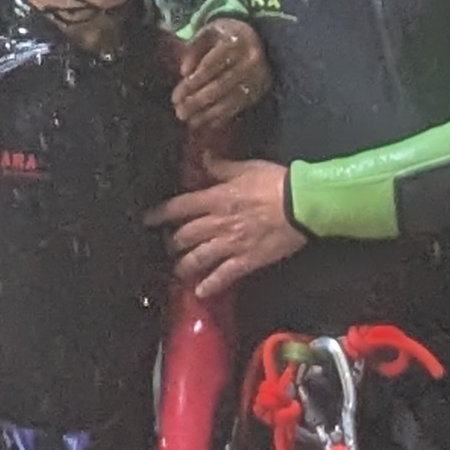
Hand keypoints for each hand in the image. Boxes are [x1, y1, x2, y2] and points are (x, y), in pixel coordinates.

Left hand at [151, 156, 306, 308]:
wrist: (302, 205)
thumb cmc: (276, 183)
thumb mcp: (247, 168)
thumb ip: (221, 166)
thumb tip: (203, 157)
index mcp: (216, 199)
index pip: (180, 207)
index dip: (161, 213)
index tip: (148, 219)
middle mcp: (218, 223)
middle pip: (185, 236)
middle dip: (171, 242)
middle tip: (166, 245)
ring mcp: (231, 244)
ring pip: (198, 258)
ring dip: (185, 265)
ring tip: (179, 270)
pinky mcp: (247, 260)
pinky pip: (224, 276)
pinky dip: (210, 285)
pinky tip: (201, 291)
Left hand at [170, 15, 269, 132]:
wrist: (259, 39)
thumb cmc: (226, 36)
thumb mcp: (209, 32)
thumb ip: (194, 48)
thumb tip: (184, 72)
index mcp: (235, 43)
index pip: (210, 66)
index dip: (192, 83)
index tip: (176, 96)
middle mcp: (249, 62)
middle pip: (219, 86)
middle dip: (197, 102)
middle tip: (179, 112)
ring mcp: (256, 79)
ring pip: (229, 101)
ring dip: (208, 114)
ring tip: (190, 121)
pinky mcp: (258, 92)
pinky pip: (238, 108)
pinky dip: (222, 117)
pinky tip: (207, 123)